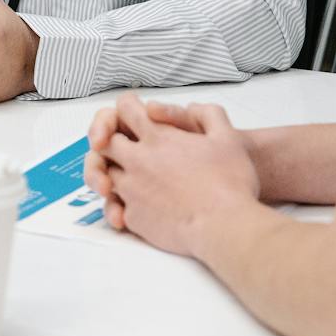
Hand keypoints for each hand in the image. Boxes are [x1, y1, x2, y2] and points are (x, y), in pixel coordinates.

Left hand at [90, 93, 259, 256]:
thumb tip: (195, 107)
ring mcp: (132, 189)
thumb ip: (209, 116)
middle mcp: (138, 160)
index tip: (132, 114)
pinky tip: (140, 205)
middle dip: (110, 140)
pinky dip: (122, 203)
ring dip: (115, 172)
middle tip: (124, 146)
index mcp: (159, 138)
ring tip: (134, 178)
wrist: (225, 227)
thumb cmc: (230, 185)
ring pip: (107, 174)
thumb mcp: (228, 139)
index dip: (127, 108)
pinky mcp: (133, 216)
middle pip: (106, 142)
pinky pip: (115, 205)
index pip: (125, 109)